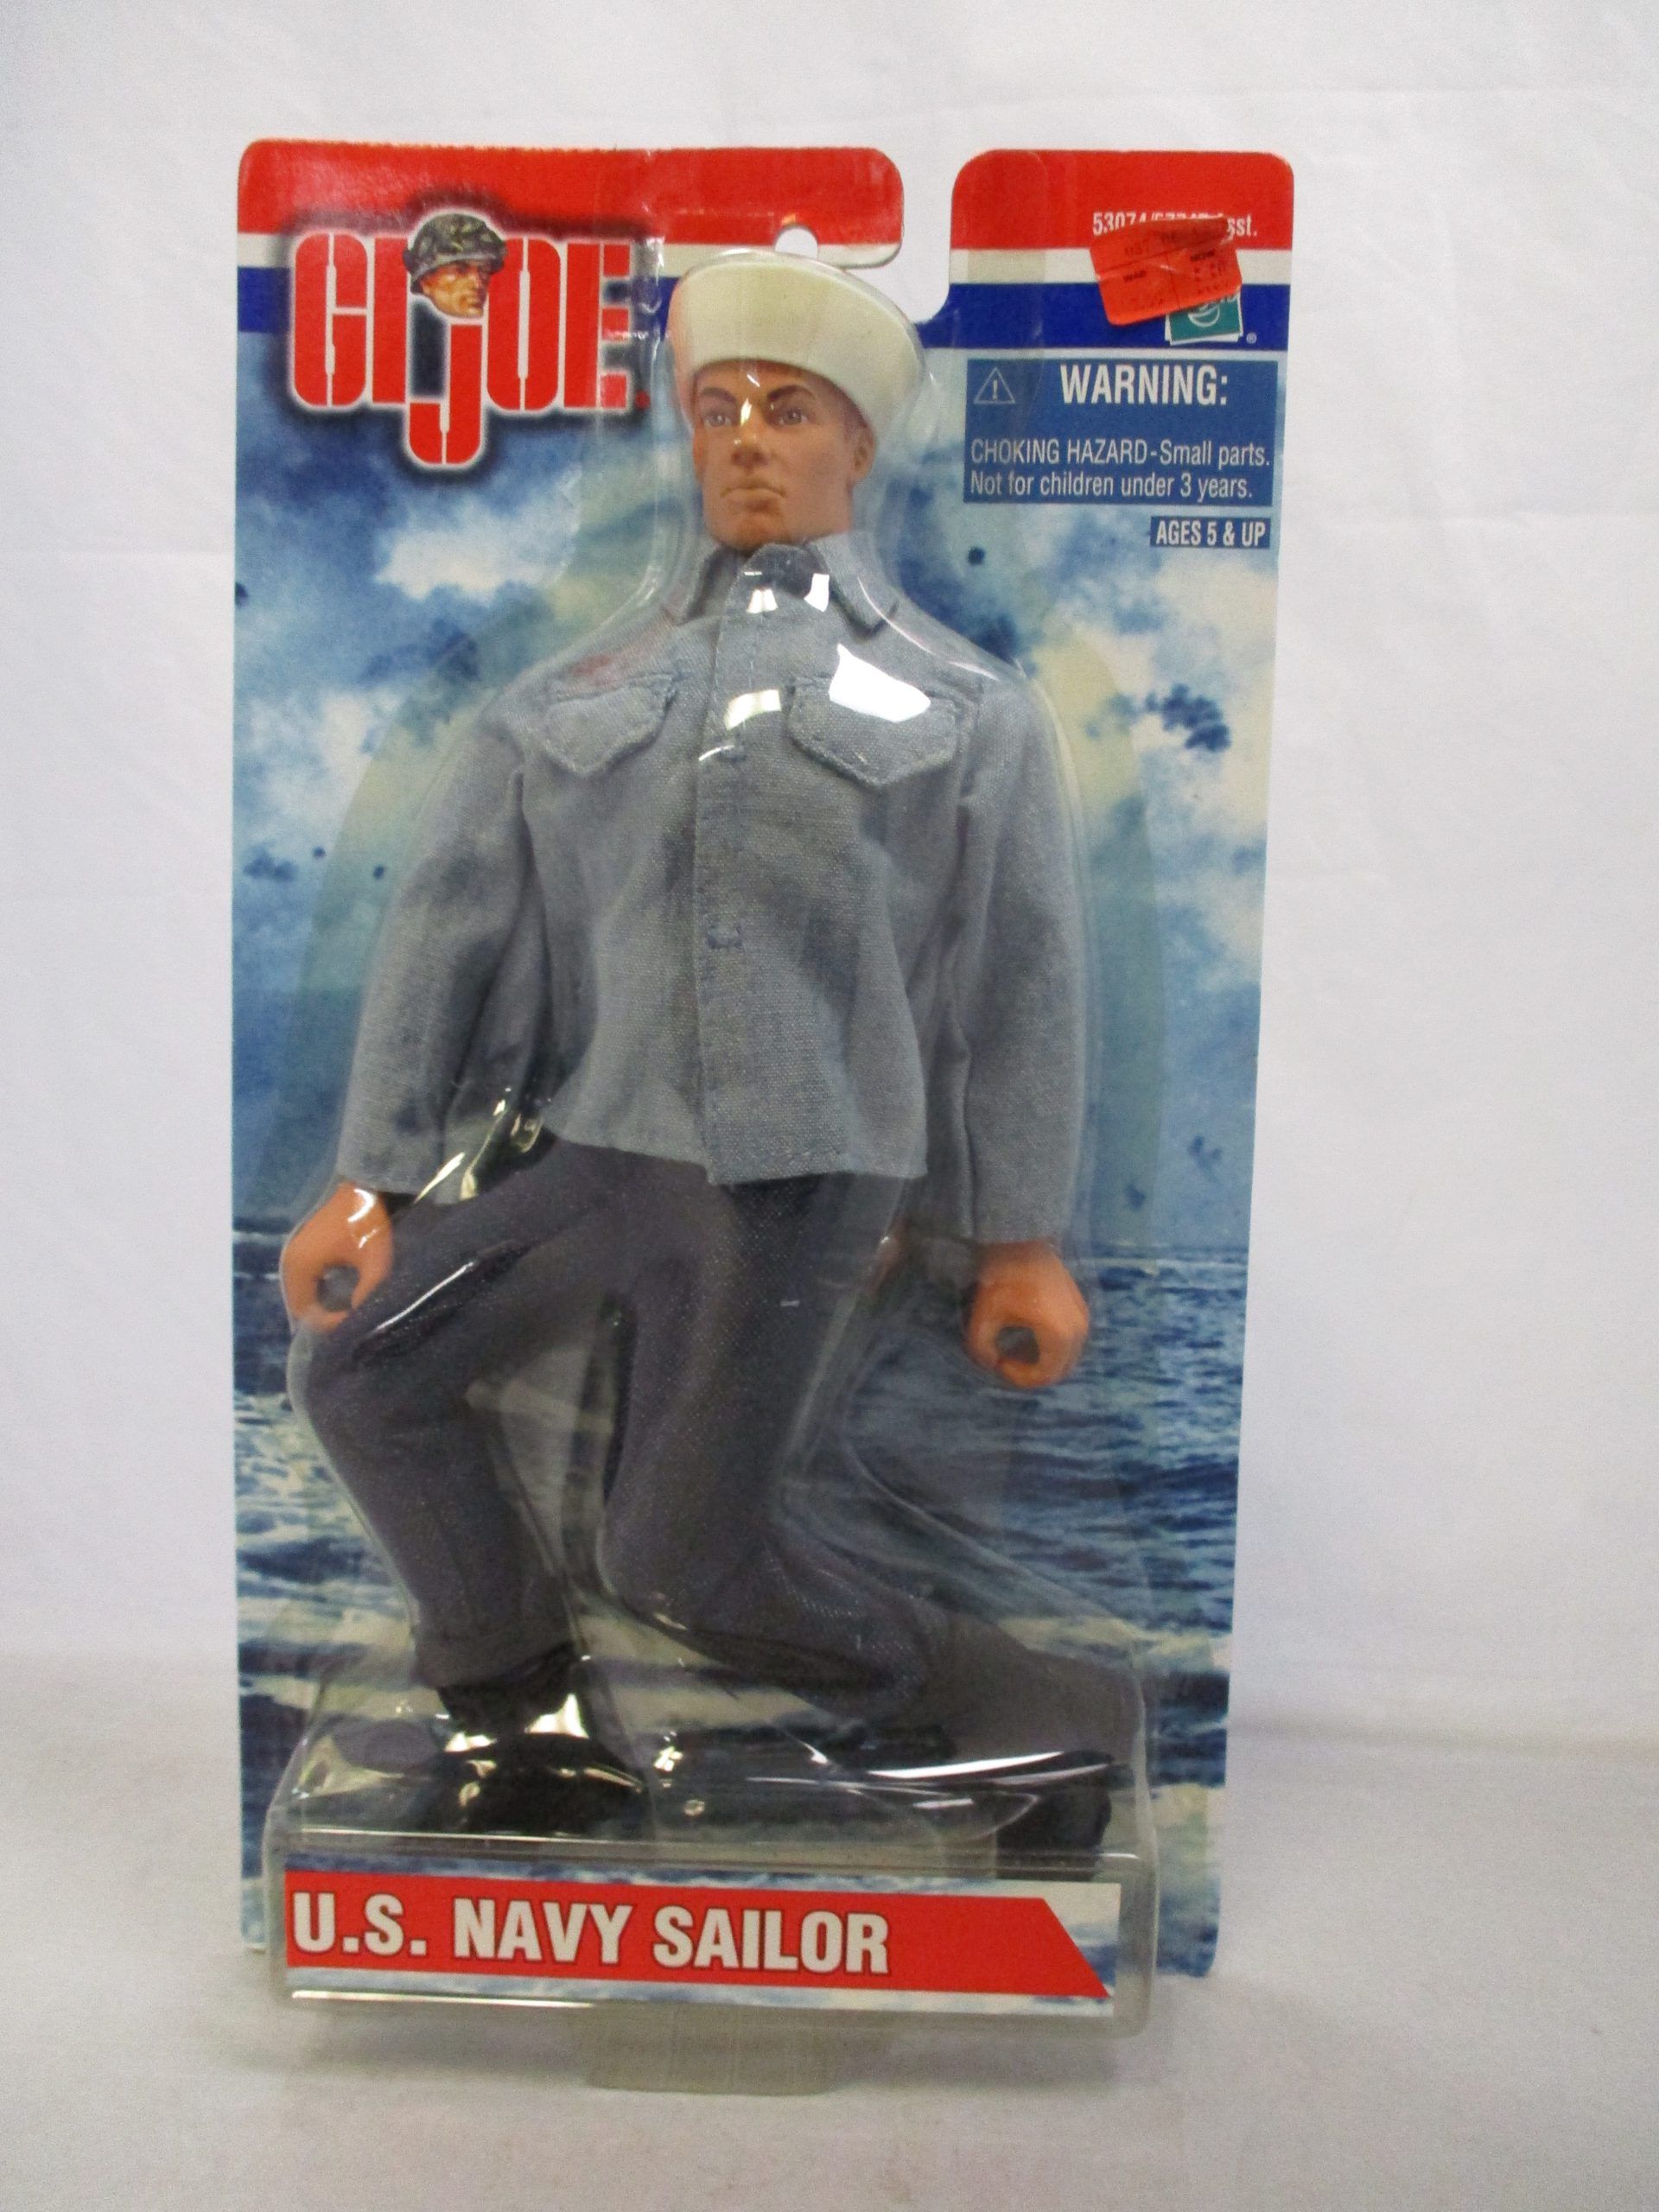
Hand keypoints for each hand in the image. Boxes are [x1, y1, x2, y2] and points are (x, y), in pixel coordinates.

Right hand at [280, 1183, 394, 1331]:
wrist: (365, 1184)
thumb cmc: (368, 1222)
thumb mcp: (374, 1261)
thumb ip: (366, 1294)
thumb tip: (357, 1319)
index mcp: (299, 1267)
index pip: (306, 1314)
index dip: (330, 1324)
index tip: (357, 1318)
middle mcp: (289, 1262)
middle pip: (301, 1306)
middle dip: (326, 1318)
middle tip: (353, 1321)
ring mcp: (294, 1254)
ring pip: (304, 1293)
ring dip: (323, 1305)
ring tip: (349, 1310)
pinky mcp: (304, 1248)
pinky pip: (308, 1280)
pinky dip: (322, 1291)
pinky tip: (344, 1293)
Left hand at [964, 1240, 1089, 1388]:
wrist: (1021, 1243)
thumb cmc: (1003, 1280)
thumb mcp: (984, 1318)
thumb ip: (983, 1350)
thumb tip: (992, 1363)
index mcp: (1059, 1336)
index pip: (1045, 1375)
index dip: (1020, 1377)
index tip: (1000, 1362)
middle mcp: (1078, 1330)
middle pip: (1060, 1370)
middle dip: (1033, 1372)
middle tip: (1009, 1361)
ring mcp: (1083, 1317)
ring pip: (1067, 1355)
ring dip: (1044, 1359)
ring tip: (1017, 1348)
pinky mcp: (1081, 1306)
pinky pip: (1072, 1339)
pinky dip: (1053, 1345)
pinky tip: (1030, 1334)